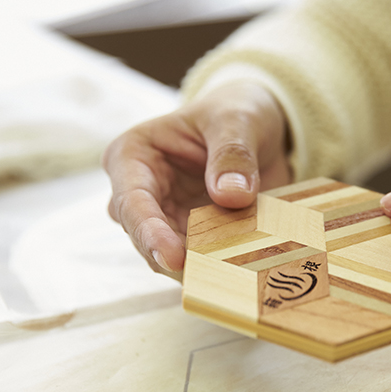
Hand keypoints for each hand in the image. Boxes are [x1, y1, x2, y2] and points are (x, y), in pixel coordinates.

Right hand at [103, 82, 291, 276]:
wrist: (258, 130)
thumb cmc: (236, 114)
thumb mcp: (238, 120)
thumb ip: (233, 154)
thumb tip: (230, 194)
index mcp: (133, 156)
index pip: (132, 201)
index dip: (150, 233)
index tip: (174, 258)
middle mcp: (138, 192)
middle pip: (144, 237)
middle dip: (173, 258)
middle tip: (209, 277)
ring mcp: (163, 219)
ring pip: (167, 257)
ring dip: (197, 266)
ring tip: (230, 273)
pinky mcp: (189, 238)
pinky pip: (197, 261)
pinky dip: (215, 267)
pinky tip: (238, 271)